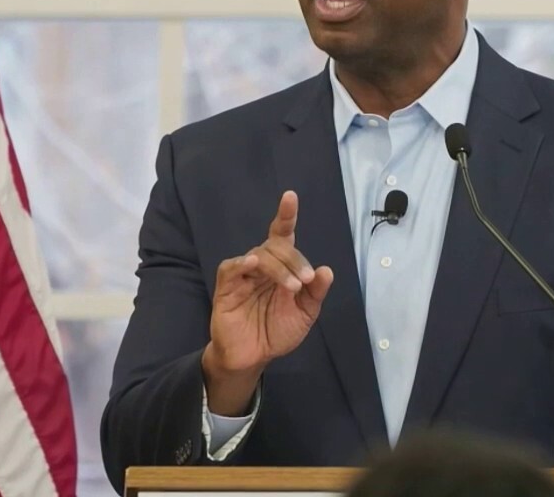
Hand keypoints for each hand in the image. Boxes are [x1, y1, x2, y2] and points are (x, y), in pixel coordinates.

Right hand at [201, 191, 333, 414]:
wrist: (253, 357)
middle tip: (305, 282)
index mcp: (280, 267)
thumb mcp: (304, 313)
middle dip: (295, 260)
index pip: (282, 235)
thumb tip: (327, 271)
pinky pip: (231, 268)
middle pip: (276, 246)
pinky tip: (253, 265)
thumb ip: (316, 293)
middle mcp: (261, 266)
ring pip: (259, 255)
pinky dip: (242, 264)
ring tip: (293, 287)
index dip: (286, 215)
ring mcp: (243, 275)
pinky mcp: (226, 288)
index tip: (290, 196)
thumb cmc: (276, 331)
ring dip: (279, 268)